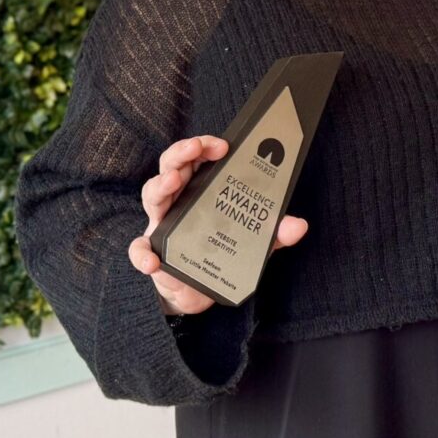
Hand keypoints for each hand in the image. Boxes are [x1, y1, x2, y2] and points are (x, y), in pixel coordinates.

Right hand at [127, 134, 311, 315]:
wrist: (200, 293)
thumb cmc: (221, 254)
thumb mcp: (252, 242)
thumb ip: (273, 233)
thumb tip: (299, 225)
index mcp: (199, 192)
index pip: (197, 159)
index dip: (204, 146)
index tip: (222, 145)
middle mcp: (177, 202)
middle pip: (171, 167)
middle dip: (181, 154)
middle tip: (195, 147)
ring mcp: (161, 226)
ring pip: (152, 196)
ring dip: (160, 185)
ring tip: (173, 182)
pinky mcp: (153, 254)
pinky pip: (138, 251)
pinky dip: (142, 255)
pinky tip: (153, 262)